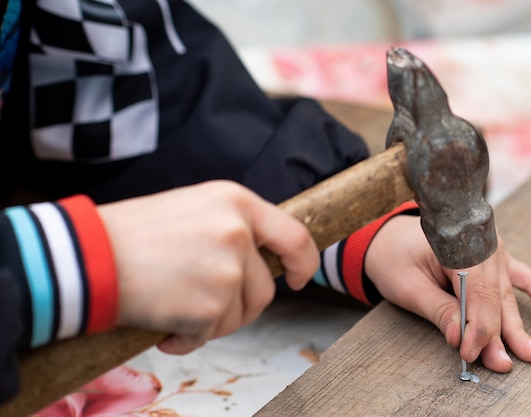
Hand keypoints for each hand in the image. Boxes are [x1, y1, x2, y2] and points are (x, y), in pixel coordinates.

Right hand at [97, 180, 318, 353]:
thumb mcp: (195, 209)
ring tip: (176, 306)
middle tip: (205, 304)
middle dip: (240, 305)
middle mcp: (238, 232)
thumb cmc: (135, 233)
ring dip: (212, 321)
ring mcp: (227, 269)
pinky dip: (189, 338)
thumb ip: (234, 229)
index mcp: (237, 202)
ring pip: (241, 314)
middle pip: (265, 288)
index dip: (303, 263)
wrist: (89, 254)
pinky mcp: (209, 305)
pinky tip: (165, 324)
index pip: (296, 236)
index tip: (296, 278)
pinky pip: (213, 334)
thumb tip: (261, 261)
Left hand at [364, 215, 530, 372]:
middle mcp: (480, 246)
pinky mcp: (496, 261)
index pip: (475, 292)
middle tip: (503, 364)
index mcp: (455, 244)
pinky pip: (523, 278)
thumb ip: (438, 310)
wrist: (391, 237)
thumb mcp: (408, 285)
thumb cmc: (395, 258)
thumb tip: (461, 338)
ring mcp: (491, 252)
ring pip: (506, 295)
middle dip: (498, 334)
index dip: (477, 327)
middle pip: (493, 297)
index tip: (470, 353)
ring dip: (516, 326)